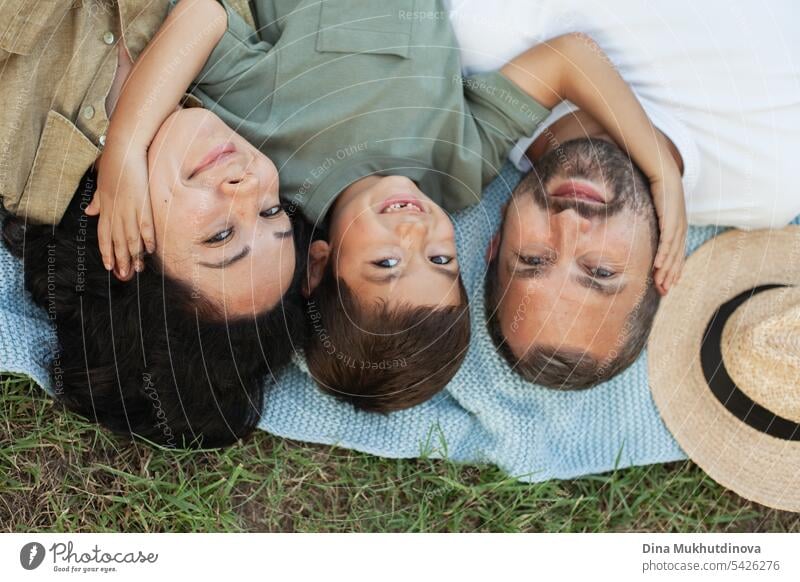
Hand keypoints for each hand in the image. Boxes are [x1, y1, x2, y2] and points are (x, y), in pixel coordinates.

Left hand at [86, 146, 154, 279]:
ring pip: (130, 237)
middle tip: (124, 276)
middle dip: (120, 259)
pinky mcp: (142, 202)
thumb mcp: (101, 182)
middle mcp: (115, 210)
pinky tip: (150, 249)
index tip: (110, 265)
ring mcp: (129, 207)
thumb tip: (89, 211)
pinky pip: (145, 225)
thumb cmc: (114, 163)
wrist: (124, 149)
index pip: (104, 234)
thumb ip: (97, 200)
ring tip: (137, 269)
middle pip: (117, 240)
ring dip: (133, 254)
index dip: (106, 251)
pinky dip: (147, 238)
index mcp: (105, 206)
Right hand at [649, 163, 686, 295]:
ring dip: (666, 269)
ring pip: (672, 253)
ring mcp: (677, 225)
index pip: (676, 254)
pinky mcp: (670, 220)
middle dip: (670, 276)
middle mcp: (680, 229)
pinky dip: (663, 254)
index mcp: (678, 229)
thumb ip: (655, 223)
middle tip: (664, 291)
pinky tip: (658, 265)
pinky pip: (667, 241)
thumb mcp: (658, 210)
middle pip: (676, 257)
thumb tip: (645, 231)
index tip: (667, 285)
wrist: (663, 172)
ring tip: (660, 283)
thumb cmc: (658, 190)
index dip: (673, 271)